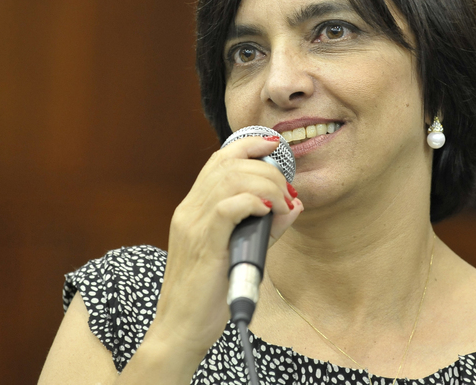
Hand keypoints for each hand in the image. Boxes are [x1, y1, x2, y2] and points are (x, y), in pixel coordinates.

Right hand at [144, 136, 302, 363]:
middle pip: (229, 164)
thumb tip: (294, 206)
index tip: (275, 148)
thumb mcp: (240, 252)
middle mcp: (190, 210)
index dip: (249, 145)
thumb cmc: (209, 295)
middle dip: (267, 170)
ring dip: (266, 185)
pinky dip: (254, 202)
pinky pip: (228, 206)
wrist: (181, 330)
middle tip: (287, 193)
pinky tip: (268, 213)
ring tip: (281, 204)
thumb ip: (266, 228)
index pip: (219, 160)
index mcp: (194, 209)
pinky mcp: (203, 243)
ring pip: (230, 178)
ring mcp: (193, 225)